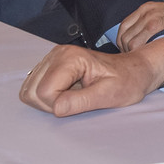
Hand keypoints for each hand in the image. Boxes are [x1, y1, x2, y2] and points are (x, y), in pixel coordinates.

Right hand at [19, 40, 163, 116]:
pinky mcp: (50, 66)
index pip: (44, 91)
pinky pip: (34, 88)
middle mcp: (57, 54)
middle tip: (77, 102)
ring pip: (29, 90)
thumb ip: (81, 101)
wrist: (134, 70)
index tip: (80, 102)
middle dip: (51, 104)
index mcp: (70, 58)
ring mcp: (52, 58)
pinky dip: (47, 97)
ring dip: (48, 101)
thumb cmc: (126, 81)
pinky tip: (67, 93)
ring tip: (74, 97)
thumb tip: (56, 108)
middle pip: (32, 91)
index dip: (58, 105)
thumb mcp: (109, 95)